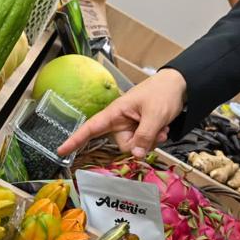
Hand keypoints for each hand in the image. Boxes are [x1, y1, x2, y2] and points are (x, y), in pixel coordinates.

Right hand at [59, 69, 187, 157]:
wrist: (180, 84)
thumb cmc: (163, 93)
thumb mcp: (155, 115)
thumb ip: (145, 136)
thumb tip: (135, 155)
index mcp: (116, 112)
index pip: (91, 127)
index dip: (75, 139)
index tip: (60, 150)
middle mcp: (121, 120)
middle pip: (124, 145)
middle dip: (141, 143)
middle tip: (156, 130)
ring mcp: (131, 125)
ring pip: (136, 146)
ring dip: (152, 140)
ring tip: (162, 125)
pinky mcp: (141, 128)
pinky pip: (145, 143)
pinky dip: (156, 137)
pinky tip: (164, 127)